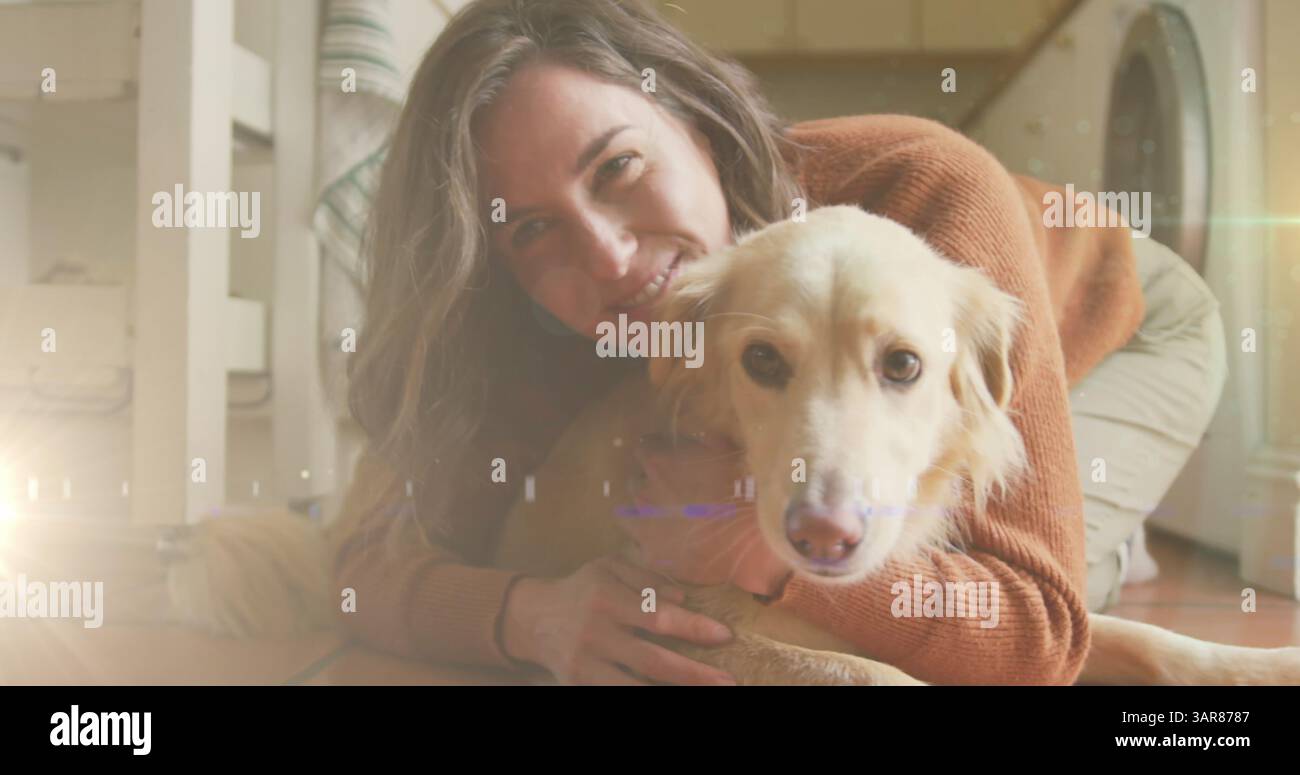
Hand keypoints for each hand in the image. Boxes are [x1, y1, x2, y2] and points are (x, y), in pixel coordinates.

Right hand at [500, 555, 738, 685]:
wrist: (531, 618)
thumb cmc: (583, 589)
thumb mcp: (609, 568)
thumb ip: (646, 578)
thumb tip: (683, 599)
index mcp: (606, 598)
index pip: (656, 616)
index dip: (692, 627)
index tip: (724, 635)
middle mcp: (595, 633)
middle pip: (652, 660)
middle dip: (693, 674)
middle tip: (728, 682)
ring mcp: (584, 664)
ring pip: (633, 687)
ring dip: (672, 692)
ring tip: (705, 692)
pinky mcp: (577, 684)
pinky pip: (614, 693)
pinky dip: (642, 695)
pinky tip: (666, 694)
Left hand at [620, 432, 792, 596]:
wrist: (754, 537)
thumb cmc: (744, 488)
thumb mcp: (728, 451)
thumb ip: (706, 441)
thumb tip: (700, 437)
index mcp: (659, 462)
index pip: (644, 448)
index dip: (658, 452)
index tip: (669, 458)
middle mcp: (644, 492)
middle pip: (635, 481)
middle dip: (649, 483)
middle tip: (671, 490)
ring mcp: (646, 526)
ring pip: (628, 515)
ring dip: (643, 512)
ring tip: (662, 518)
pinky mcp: (654, 555)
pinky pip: (640, 546)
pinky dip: (650, 542)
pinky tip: (666, 543)